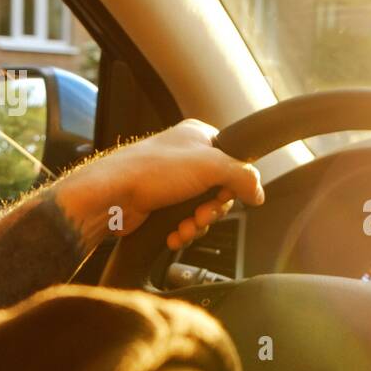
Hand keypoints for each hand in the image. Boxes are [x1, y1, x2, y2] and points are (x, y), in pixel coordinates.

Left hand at [52, 120, 264, 252]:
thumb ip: (243, 176)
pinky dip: (183, 231)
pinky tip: (174, 233)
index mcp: (199, 137)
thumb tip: (259, 192)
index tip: (228, 194)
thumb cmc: (149, 171)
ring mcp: (174, 182)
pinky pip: (186, 221)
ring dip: (198, 224)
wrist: (110, 196)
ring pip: (204, 210)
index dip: (234, 183)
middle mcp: (187, 158)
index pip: (234, 161)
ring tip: (185, 226)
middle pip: (221, 191)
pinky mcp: (162, 204)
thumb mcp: (209, 165)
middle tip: (201, 213)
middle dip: (212, 210)